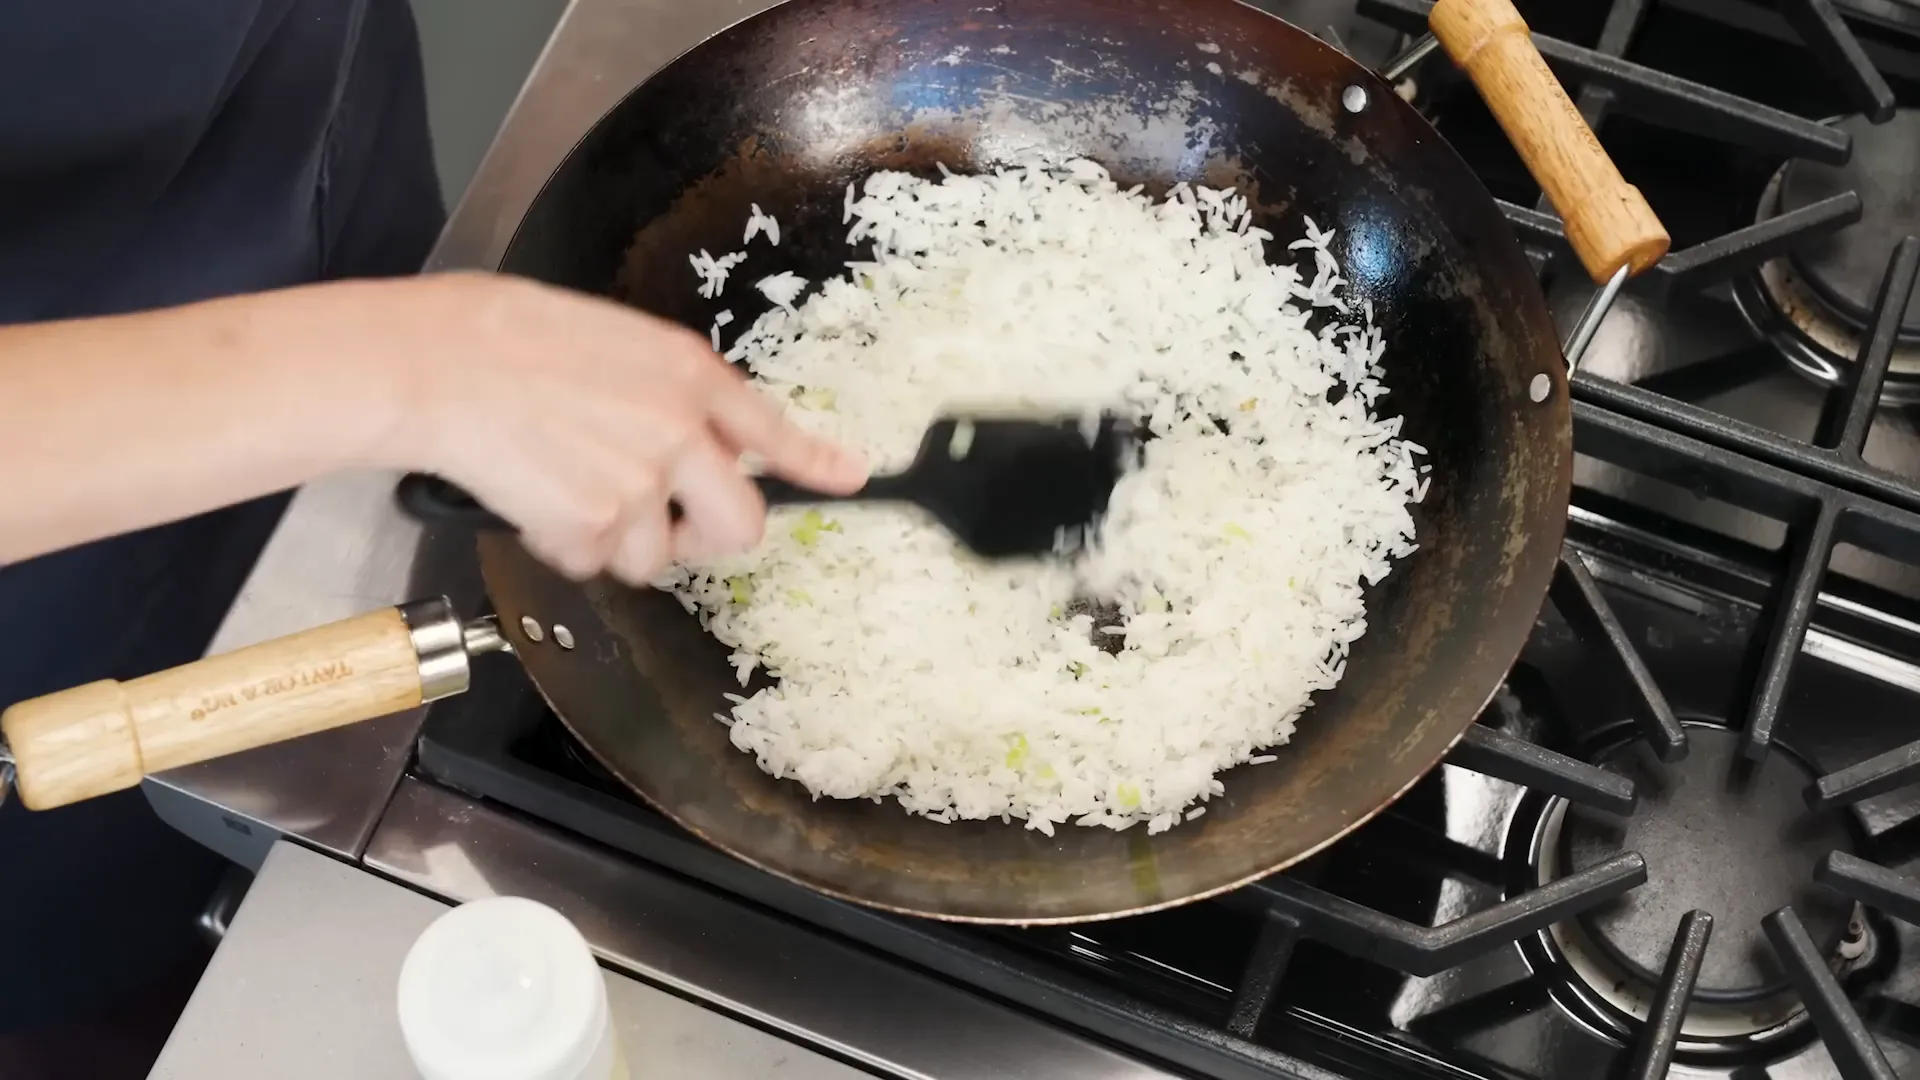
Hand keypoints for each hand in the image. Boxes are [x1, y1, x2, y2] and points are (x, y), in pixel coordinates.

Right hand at [373, 272, 866, 582]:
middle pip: (740, 526)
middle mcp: (681, 432)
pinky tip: (533, 494)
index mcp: (689, 375)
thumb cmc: (502, 337)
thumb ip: (667, 388)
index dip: (815, 462)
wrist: (436, 363)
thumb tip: (694, 430)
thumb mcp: (613, 339)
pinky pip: (592, 561)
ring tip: (563, 483)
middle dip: (705, 538)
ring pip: (655, 555)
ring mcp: (643, 484)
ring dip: (614, 539)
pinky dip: (561, 544)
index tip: (848, 477)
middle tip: (665, 526)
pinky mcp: (595, 526)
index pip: (771, 430)